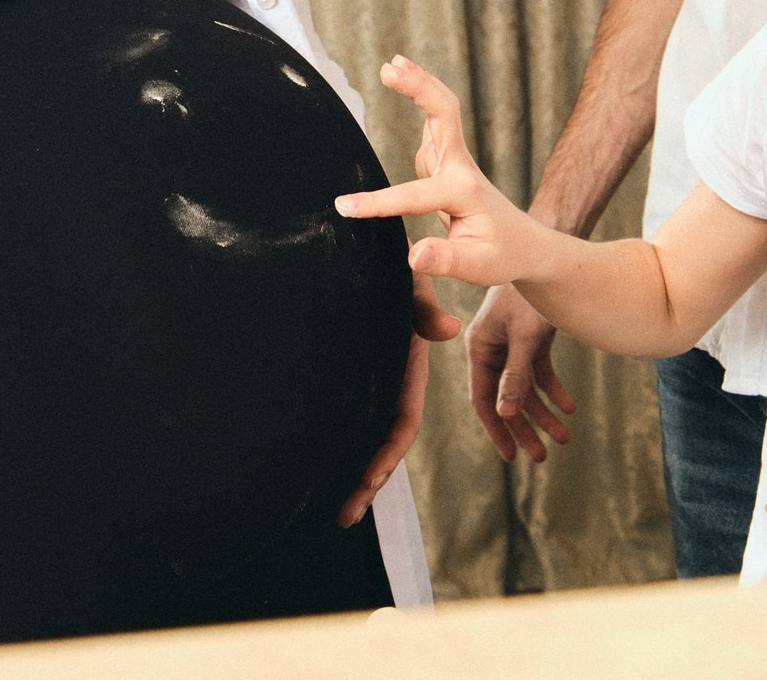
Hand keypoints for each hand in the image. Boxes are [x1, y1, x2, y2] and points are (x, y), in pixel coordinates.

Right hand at [336, 56, 529, 287]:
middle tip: (388, 67)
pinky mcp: (448, 163)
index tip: (345, 207)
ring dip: (419, 84)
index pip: (413, 195)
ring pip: (440, 111)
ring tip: (392, 63)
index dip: (377, 202)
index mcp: (464, 192)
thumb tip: (414, 255)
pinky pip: (434, 123)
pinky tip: (407, 81)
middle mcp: (460, 168)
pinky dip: (420, 97)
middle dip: (418, 87)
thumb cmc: (503, 257)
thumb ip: (446, 261)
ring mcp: (455, 162)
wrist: (528, 248)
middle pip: (444, 114)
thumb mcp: (478, 268)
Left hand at [339, 270, 461, 525]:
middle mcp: (389, 381)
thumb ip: (423, 307)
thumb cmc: (395, 266)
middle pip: (382, 443)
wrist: (366, 249)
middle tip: (344, 517)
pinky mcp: (348, 374)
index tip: (367, 480)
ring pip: (362, 435)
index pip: (401, 421)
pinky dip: (337, 444)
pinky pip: (346, 416)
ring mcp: (369, 380)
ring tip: (334, 510)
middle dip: (366, 481)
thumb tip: (448, 329)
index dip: (386, 454)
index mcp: (407, 368)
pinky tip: (318, 465)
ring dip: (352, 472)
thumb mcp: (411, 284)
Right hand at [467, 285, 575, 460]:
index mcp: (479, 347)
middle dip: (525, 428)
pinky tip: (570, 406)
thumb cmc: (531, 293)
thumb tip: (506, 413)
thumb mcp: (525, 337)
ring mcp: (511, 343)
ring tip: (565, 436)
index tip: (512, 456)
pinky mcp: (529, 337)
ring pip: (524, 388)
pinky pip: (538, 371)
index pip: (482, 399)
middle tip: (543, 457)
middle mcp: (491, 348)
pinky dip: (553, 389)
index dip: (497, 429)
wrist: (548, 254)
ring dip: (544, 412)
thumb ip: (515, 376)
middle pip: (505, 398)